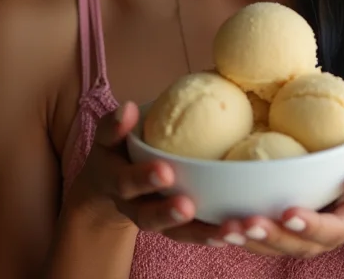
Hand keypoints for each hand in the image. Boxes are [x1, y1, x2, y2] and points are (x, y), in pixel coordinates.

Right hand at [65, 101, 220, 245]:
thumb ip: (116, 124)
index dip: (142, 179)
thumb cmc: (116, 148)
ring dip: (199, 232)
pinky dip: (212, 235)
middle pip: (147, 217)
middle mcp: (133, 206)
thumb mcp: (109, 135)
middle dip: (167, 213)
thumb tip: (128, 108)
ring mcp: (154, 219)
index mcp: (115, 182)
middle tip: (187, 206)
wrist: (111, 182)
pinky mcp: (175, 227)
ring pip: (174, 234)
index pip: (125, 182)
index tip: (165, 171)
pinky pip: (192, 234)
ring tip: (224, 228)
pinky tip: (234, 230)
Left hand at [214, 92, 343, 257]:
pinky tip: (217, 228)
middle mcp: (334, 228)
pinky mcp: (290, 226)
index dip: (315, 224)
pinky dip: (244, 236)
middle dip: (276, 236)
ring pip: (282, 246)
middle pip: (305, 244)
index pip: (340, 226)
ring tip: (226, 228)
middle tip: (249, 222)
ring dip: (254, 240)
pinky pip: (267, 238)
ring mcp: (311, 232)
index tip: (291, 212)